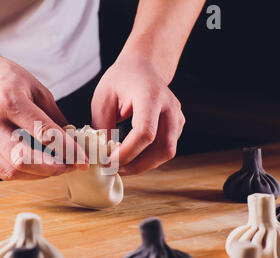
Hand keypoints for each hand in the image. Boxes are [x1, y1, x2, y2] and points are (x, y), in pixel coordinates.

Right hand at [0, 54, 86, 179]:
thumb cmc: (4, 77)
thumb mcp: (35, 88)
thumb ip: (54, 117)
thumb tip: (73, 142)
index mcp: (9, 100)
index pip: (43, 133)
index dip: (67, 150)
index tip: (83, 160)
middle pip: (23, 159)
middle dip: (52, 169)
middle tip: (69, 167)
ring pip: (12, 170)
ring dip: (38, 174)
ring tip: (55, 167)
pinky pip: (2, 171)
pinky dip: (24, 173)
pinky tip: (37, 167)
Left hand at [92, 50, 184, 174]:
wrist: (143, 66)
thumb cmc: (121, 80)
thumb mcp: (102, 98)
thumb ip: (102, 126)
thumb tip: (103, 155)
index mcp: (150, 96)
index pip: (145, 132)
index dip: (128, 152)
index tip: (109, 161)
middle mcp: (169, 108)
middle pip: (162, 148)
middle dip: (137, 165)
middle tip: (113, 169)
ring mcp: (177, 118)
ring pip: (167, 153)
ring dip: (143, 165)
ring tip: (120, 165)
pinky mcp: (177, 127)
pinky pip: (165, 149)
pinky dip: (148, 158)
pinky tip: (131, 157)